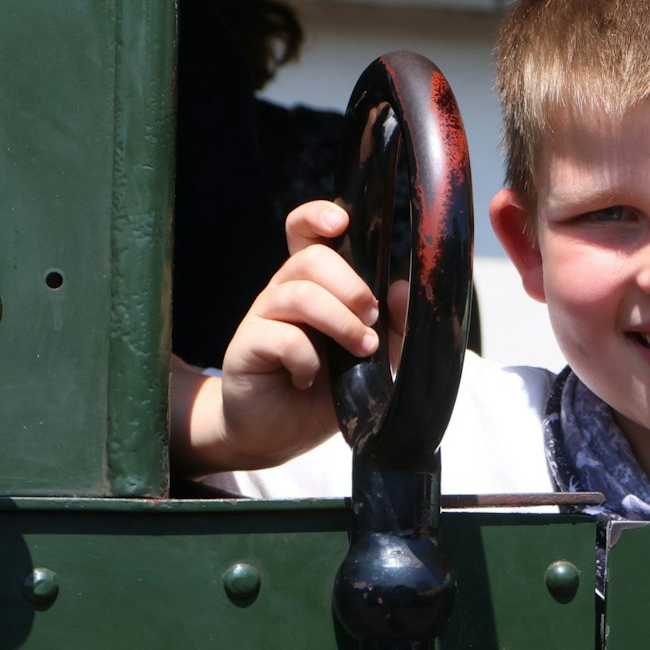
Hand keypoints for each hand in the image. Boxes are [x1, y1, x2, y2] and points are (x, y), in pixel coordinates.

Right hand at [214, 201, 384, 466]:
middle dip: (351, 286)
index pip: (305, 232)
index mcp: (315, 283)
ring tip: (360, 350)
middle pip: (311, 258)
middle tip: (372, 318)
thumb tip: (403, 289)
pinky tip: (310, 377)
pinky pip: (280, 336)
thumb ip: (396, 325)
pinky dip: (306, 358)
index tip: (341, 222)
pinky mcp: (246, 347)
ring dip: (340, 322)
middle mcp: (285, 290)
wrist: (282, 433)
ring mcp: (262, 316)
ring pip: (299, 293)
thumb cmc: (329, 388)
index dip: (317, 216)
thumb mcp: (378, 357)